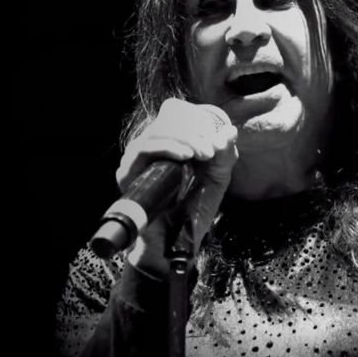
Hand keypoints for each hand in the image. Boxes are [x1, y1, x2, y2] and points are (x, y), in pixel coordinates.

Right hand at [115, 98, 237, 277]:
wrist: (177, 241)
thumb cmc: (195, 209)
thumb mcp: (217, 179)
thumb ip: (224, 155)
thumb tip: (229, 131)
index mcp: (170, 145)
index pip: (176, 115)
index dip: (196, 119)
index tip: (216, 139)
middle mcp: (150, 148)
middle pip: (167, 122)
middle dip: (195, 132)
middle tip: (211, 150)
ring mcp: (136, 160)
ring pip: (157, 133)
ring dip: (184, 139)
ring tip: (203, 153)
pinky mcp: (127, 173)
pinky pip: (144, 149)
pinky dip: (167, 147)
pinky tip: (185, 155)